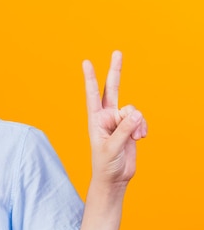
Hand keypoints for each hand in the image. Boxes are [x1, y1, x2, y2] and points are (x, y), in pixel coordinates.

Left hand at [83, 50, 146, 186]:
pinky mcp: (131, 127)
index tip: (86, 62)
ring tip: (135, 137)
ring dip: (137, 123)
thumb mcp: (111, 147)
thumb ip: (123, 129)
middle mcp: (107, 116)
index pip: (92, 94)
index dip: (91, 78)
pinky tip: (140, 138)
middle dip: (115, 71)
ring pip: (133, 109)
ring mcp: (120, 120)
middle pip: (113, 89)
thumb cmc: (105, 164)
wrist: (115, 177)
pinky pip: (141, 119)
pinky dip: (142, 127)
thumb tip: (136, 113)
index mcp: (95, 119)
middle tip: (117, 52)